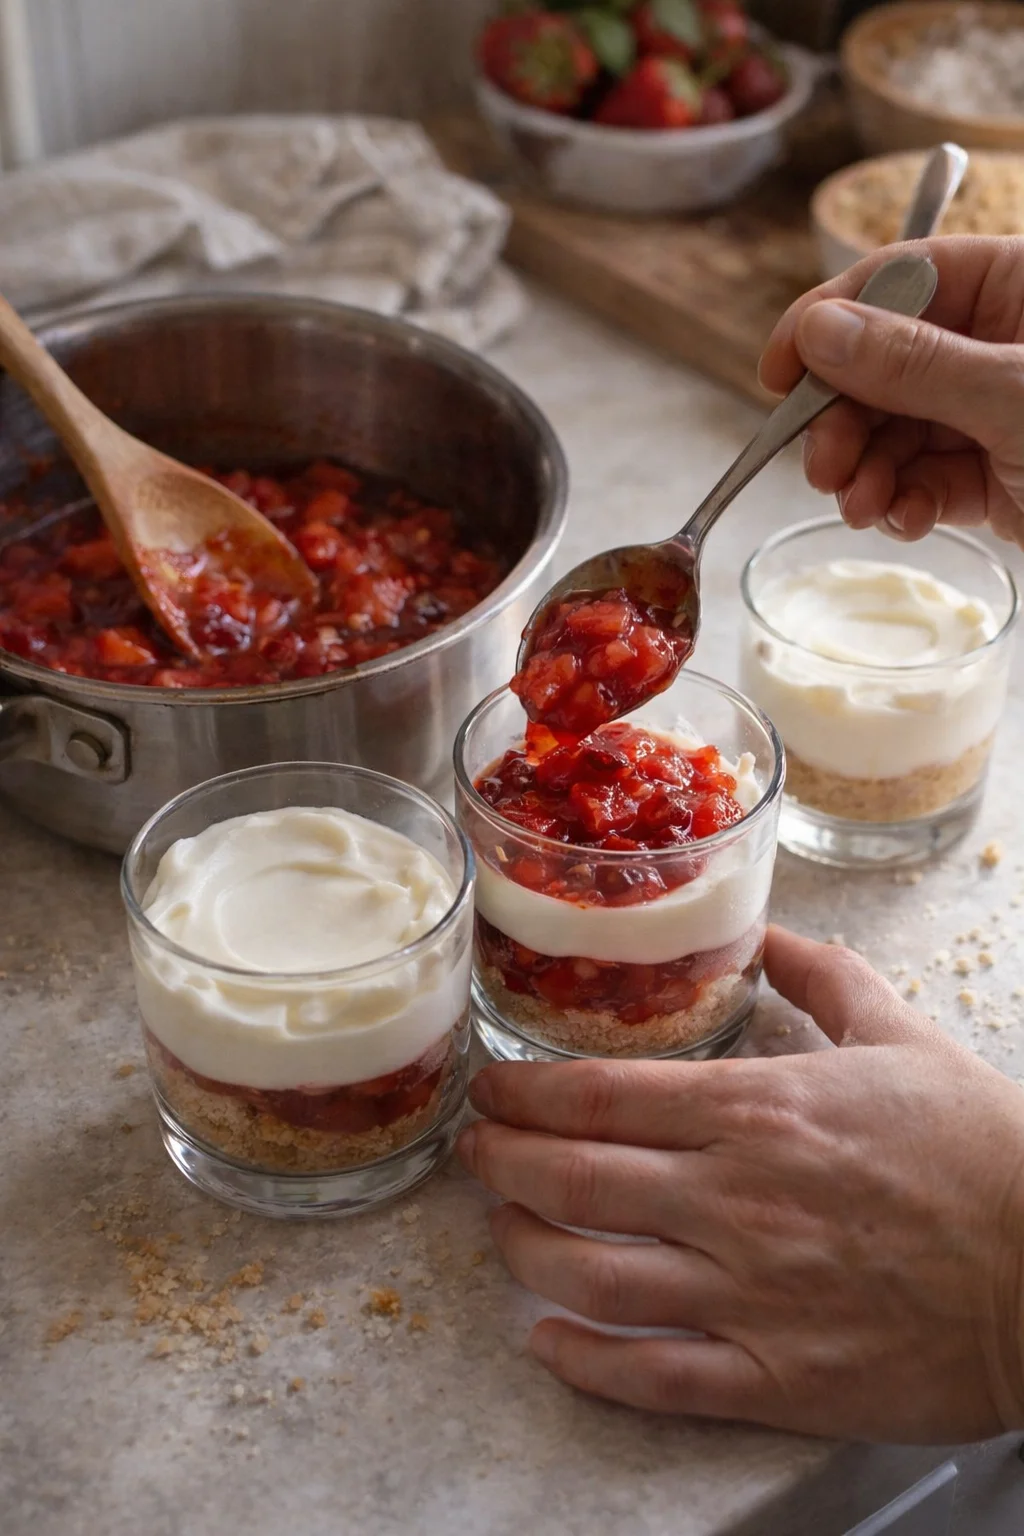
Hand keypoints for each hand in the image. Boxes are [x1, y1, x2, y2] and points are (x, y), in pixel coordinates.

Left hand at [458, 926, 1023, 1441]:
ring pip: (589, 1274)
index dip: (523, 1094)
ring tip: (501, 1228)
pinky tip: (545, 1342)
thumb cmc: (982, 1147)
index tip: (491, 1090)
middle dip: (500, 1162)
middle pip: (571, 1178)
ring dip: (523, 1248)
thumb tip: (771, 934)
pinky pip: (650, 1375)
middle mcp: (732, 1197)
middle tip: (475, 1151)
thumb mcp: (902, 1034)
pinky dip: (581, 1362)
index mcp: (756, 1109)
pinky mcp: (776, 1374)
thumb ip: (823, 977)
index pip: (599, 1096)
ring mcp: (747, 1291)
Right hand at [758, 236, 1023, 547]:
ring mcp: (992, 410)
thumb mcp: (1012, 393)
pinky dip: (902, 504)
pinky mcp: (993, 476)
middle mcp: (994, 341)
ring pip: (893, 431)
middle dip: (844, 422)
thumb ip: (915, 363)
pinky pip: (923, 481)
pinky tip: (903, 519)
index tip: (778, 373)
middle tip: (823, 468)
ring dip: (865, 474)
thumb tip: (818, 330)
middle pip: (882, 365)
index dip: (829, 320)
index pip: (898, 278)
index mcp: (1012, 285)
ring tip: (863, 507)